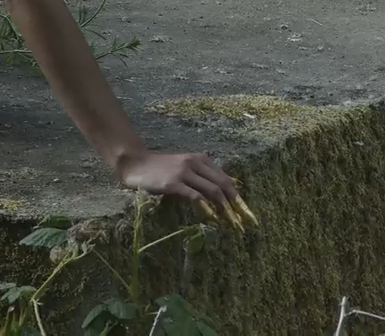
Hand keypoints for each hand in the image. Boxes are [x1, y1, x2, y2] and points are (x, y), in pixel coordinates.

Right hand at [114, 149, 257, 226]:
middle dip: (236, 206)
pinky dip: (205, 207)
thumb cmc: (160, 168)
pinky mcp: (172, 183)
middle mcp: (195, 163)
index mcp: (201, 160)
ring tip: (232, 225)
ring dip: (224, 210)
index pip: (226, 180)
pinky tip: (211, 218)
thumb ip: (204, 176)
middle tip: (244, 224)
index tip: (248, 215)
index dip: (239, 198)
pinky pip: (194, 195)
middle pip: (223, 185)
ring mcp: (184, 172)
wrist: (135, 163)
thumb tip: (230, 186)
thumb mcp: (185, 167)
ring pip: (212, 191)